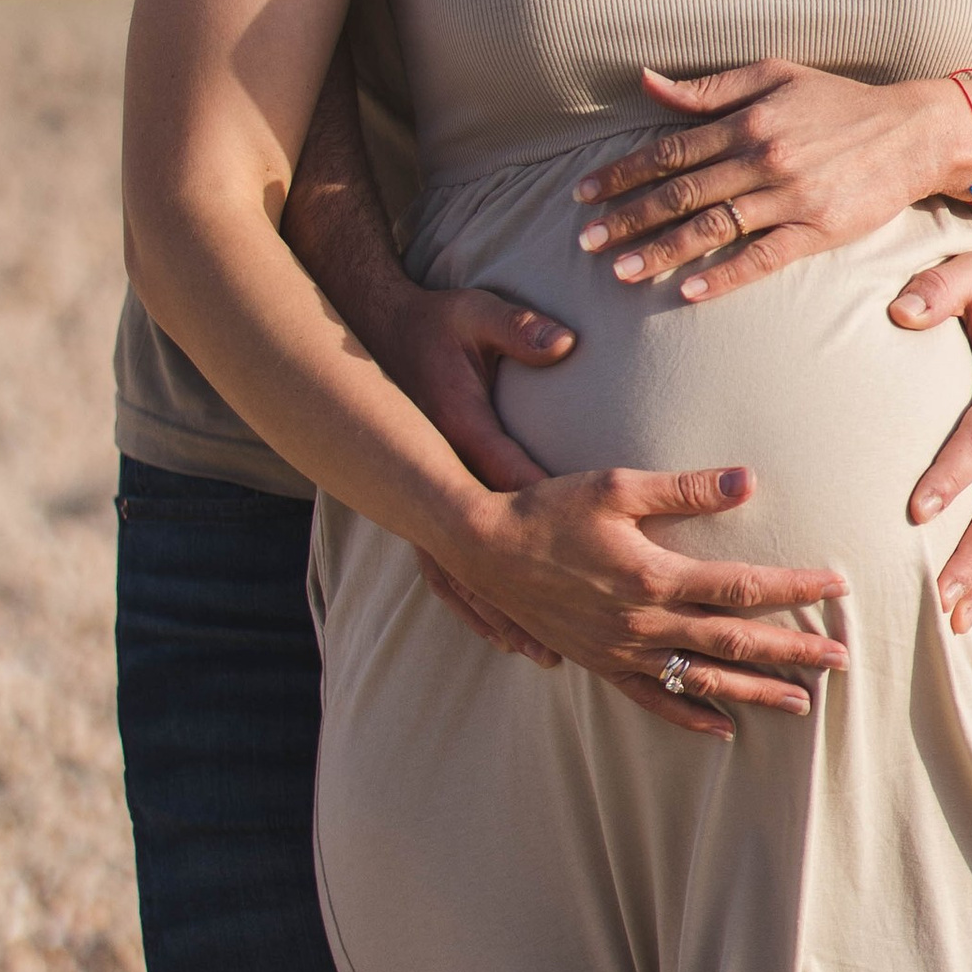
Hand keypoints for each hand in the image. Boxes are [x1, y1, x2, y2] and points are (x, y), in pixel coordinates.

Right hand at [363, 276, 579, 664]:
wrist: (372, 332)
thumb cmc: (434, 323)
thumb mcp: (474, 314)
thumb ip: (518, 329)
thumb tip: (562, 344)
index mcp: (462, 432)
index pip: (516, 485)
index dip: (556, 523)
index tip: (599, 562)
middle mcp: (441, 475)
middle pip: (490, 545)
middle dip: (534, 592)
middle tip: (579, 639)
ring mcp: (427, 495)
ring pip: (462, 570)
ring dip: (500, 614)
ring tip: (543, 656)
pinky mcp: (422, 502)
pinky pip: (443, 566)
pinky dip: (470, 603)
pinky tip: (496, 634)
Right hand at [443, 464, 852, 740]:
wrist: (484, 549)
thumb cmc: (550, 507)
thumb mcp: (617, 486)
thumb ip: (684, 488)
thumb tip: (748, 480)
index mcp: (655, 574)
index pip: (743, 585)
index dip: (794, 587)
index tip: (836, 585)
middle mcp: (644, 622)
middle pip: (735, 641)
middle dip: (793, 652)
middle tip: (841, 660)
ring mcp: (622, 650)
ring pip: (703, 679)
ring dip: (756, 692)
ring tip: (802, 704)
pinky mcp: (600, 664)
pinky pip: (654, 700)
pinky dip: (691, 718)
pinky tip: (724, 731)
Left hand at [574, 61, 971, 300]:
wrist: (911, 131)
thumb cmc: (837, 102)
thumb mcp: (773, 76)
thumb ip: (709, 87)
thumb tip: (646, 82)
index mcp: (748, 120)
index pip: (669, 150)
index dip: (622, 172)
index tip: (583, 194)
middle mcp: (763, 158)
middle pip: (681, 193)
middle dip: (627, 218)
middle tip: (584, 240)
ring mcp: (791, 198)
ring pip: (712, 228)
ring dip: (661, 252)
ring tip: (620, 273)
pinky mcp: (819, 231)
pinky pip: (762, 258)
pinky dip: (723, 276)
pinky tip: (688, 292)